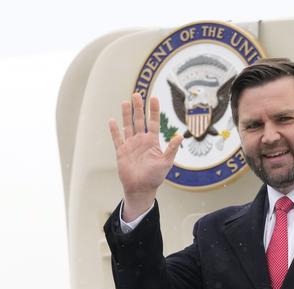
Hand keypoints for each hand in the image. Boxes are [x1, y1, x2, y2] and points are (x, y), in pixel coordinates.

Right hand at [108, 94, 181, 220]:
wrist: (141, 189)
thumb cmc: (155, 178)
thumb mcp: (166, 163)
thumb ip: (172, 149)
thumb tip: (181, 136)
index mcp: (153, 142)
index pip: (153, 122)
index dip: (154, 110)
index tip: (154, 97)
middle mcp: (141, 141)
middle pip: (139, 120)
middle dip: (138, 107)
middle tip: (136, 94)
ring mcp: (131, 145)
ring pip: (128, 126)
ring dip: (126, 114)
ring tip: (125, 102)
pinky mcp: (121, 152)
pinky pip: (117, 139)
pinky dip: (114, 130)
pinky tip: (112, 121)